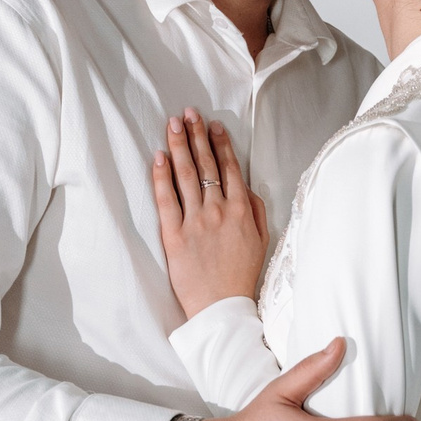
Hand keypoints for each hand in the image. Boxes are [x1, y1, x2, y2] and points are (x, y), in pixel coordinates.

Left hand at [152, 110, 268, 316]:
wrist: (222, 307)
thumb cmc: (242, 276)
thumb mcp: (262, 240)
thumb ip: (255, 210)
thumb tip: (246, 186)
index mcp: (241, 209)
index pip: (230, 168)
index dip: (220, 144)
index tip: (213, 125)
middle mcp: (218, 210)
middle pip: (206, 164)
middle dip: (197, 135)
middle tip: (188, 112)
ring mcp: (195, 221)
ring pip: (185, 174)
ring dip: (179, 145)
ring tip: (173, 124)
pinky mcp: (174, 235)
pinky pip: (166, 199)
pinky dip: (161, 176)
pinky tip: (159, 156)